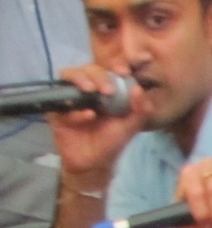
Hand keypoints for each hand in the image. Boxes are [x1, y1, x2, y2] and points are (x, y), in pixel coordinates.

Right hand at [48, 63, 144, 178]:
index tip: (124, 70)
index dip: (116, 64)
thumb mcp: (130, 126)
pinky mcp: (57, 110)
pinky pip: (62, 103)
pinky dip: (76, 109)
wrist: (94, 163)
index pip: (108, 69)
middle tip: (108, 90)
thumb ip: (139, 110)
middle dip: (99, 76)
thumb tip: (139, 89)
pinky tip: (88, 116)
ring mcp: (70, 96)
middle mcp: (87, 88)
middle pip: (88, 69)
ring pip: (68, 76)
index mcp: (105, 88)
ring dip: (81, 79)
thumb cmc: (111, 141)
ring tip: (91, 91)